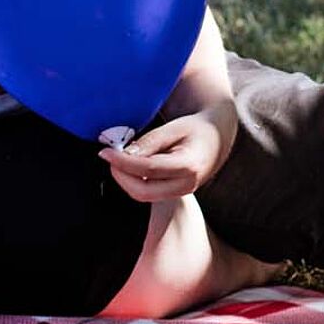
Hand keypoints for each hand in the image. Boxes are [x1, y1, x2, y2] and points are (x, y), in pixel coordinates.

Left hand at [97, 113, 226, 201]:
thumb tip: (124, 153)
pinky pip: (148, 193)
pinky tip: (129, 166)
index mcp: (189, 165)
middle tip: (109, 157)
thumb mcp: (174, 128)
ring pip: (144, 195)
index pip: (148, 169)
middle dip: (121, 176)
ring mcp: (182, 192)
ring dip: (126, 180)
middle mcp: (187, 184)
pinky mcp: (175, 194)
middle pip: (143, 192)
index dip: (122, 162)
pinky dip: (134, 181)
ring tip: (118, 160)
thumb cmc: (197, 129)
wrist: (218, 138)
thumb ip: (150, 141)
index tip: (105, 152)